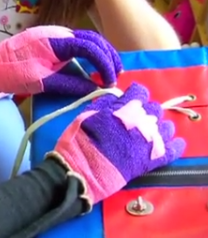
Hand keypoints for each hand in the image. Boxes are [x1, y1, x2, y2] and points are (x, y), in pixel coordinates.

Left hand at [0, 26, 121, 95]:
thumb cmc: (12, 73)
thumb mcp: (43, 82)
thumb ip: (72, 84)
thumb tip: (97, 90)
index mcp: (56, 41)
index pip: (91, 47)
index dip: (104, 64)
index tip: (110, 81)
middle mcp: (57, 33)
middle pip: (92, 39)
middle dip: (108, 56)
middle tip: (117, 75)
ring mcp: (52, 34)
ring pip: (85, 39)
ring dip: (99, 53)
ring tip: (108, 71)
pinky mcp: (47, 39)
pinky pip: (74, 43)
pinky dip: (87, 53)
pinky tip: (90, 66)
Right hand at [49, 83, 185, 205]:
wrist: (85, 166)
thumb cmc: (83, 137)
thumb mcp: (89, 112)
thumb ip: (106, 102)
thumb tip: (117, 98)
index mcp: (127, 107)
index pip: (140, 92)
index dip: (133, 95)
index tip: (128, 101)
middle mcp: (144, 120)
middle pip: (154, 108)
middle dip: (145, 111)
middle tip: (133, 119)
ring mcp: (152, 139)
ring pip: (166, 126)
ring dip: (158, 126)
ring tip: (148, 133)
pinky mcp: (155, 158)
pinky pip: (174, 149)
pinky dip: (175, 145)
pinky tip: (173, 143)